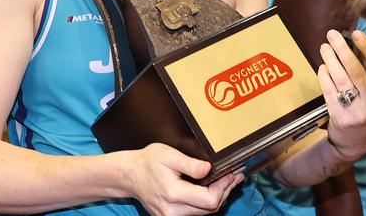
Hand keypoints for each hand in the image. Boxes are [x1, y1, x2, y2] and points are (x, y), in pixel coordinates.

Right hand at [127, 143, 243, 215]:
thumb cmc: (148, 162)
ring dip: (218, 198)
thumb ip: (190, 164)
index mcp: (173, 193)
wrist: (129, 175)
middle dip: (225, 191)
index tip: (232, 173)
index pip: (209, 199)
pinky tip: (213, 189)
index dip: (224, 187)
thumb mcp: (169, 155)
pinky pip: (195, 213)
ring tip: (228, 181)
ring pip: (204, 213)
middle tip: (236, 175)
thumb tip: (209, 169)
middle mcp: (172, 210)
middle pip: (210, 209)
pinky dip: (207, 202)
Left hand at [317, 30, 365, 162]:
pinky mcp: (341, 117)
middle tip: (332, 35)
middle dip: (343, 50)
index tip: (357, 34)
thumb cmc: (364, 111)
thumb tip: (355, 44)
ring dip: (330, 60)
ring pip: (341, 79)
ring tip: (324, 47)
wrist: (355, 142)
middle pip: (357, 72)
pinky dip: (324, 76)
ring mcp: (357, 112)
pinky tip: (322, 67)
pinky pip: (329, 90)